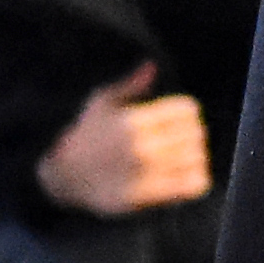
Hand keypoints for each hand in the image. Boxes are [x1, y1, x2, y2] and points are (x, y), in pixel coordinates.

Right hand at [37, 65, 212, 214]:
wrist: (66, 176)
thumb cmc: (87, 135)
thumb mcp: (101, 103)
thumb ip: (130, 85)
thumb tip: (152, 66)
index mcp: (133, 121)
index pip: (187, 109)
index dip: (186, 111)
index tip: (178, 118)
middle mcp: (141, 146)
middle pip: (195, 133)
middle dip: (191, 134)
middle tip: (181, 139)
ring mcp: (146, 173)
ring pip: (197, 158)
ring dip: (195, 156)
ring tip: (184, 157)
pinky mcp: (149, 196)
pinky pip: (193, 185)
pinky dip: (196, 178)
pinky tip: (184, 175)